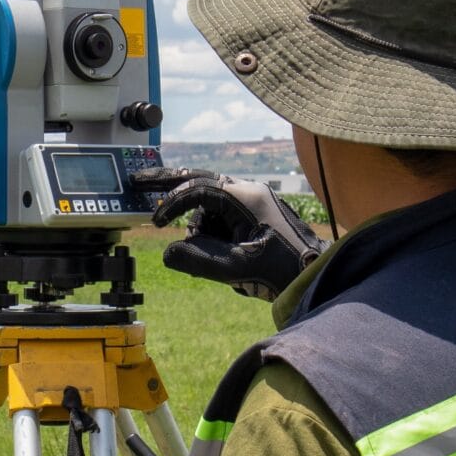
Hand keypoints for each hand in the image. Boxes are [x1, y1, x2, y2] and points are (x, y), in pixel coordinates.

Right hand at [131, 171, 324, 299]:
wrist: (317, 276)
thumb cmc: (283, 271)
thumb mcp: (235, 268)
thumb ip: (197, 260)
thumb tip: (168, 252)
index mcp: (246, 198)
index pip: (198, 189)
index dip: (172, 203)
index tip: (156, 220)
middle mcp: (250, 191)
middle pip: (200, 179)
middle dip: (170, 184)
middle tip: (139, 179)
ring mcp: (254, 201)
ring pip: (211, 209)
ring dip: (205, 232)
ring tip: (225, 263)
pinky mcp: (256, 213)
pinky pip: (224, 218)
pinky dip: (216, 236)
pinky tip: (228, 259)